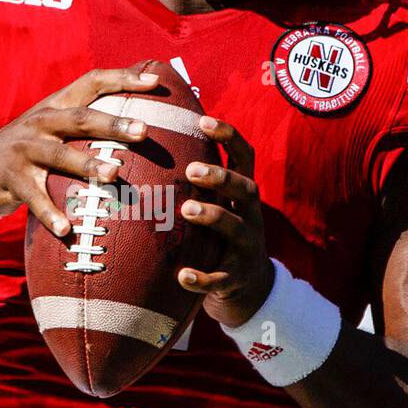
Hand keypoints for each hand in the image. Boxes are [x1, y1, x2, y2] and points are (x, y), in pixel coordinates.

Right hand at [0, 66, 158, 233]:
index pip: (91, 82)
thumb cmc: (28, 149)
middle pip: (79, 118)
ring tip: (114, 175)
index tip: (154, 81)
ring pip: (59, 155)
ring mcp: (24, 150)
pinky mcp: (11, 179)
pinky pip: (34, 198)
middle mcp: (40, 122)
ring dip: (87, 164)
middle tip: (143, 131)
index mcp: (55, 105)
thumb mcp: (51, 128)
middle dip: (112, 124)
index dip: (121, 78)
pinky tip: (67, 230)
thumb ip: (84, 122)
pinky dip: (50, 214)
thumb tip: (138, 124)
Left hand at [177, 116, 273, 327]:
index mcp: (243, 194)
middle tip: (192, 169)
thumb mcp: (219, 204)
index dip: (228, 136)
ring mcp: (247, 248)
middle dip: (220, 177)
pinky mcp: (236, 278)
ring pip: (236, 229)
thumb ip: (198, 181)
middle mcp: (251, 216)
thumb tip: (156, 137)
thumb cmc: (220, 234)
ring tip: (187, 210)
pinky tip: (182, 276)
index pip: (244, 156)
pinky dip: (202, 278)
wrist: (248, 287)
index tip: (203, 120)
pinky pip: (220, 279)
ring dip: (212, 216)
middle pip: (245, 189)